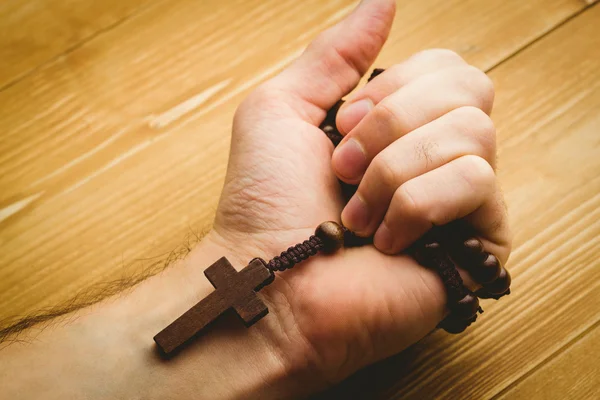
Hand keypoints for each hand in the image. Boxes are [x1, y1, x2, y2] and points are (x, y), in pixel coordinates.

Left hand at [210, 0, 510, 388]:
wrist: (271, 283)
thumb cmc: (266, 202)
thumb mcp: (283, 108)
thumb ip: (335, 55)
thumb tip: (385, 1)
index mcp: (399, 126)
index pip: (446, 68)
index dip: (396, 87)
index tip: (341, 126)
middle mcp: (436, 157)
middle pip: (470, 89)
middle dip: (393, 123)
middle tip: (344, 168)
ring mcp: (461, 201)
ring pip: (475, 133)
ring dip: (394, 170)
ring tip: (355, 214)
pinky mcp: (479, 243)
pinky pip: (477, 182)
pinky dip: (415, 204)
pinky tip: (385, 241)